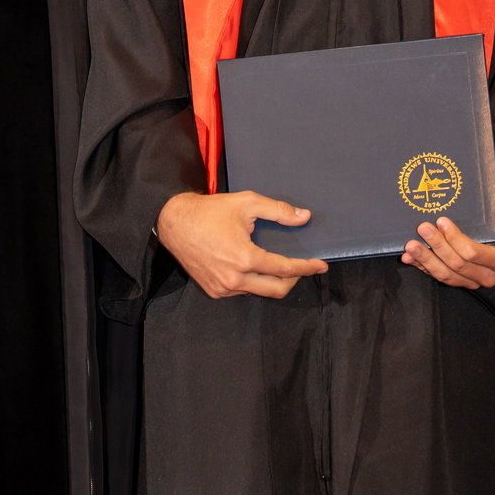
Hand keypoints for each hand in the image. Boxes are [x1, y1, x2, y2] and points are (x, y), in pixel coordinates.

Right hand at [156, 190, 329, 298]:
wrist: (175, 223)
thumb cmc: (210, 211)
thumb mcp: (247, 203)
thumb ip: (279, 211)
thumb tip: (304, 217)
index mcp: (245, 258)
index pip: (285, 269)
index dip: (306, 267)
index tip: (320, 265)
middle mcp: (234, 279)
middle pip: (277, 289)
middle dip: (295, 279)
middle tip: (302, 267)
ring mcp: (223, 288)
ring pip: (259, 291)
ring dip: (272, 280)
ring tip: (276, 263)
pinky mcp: (214, 291)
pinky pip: (242, 291)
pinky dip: (253, 282)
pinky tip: (253, 267)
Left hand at [401, 191, 494, 288]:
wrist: (486, 222)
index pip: (473, 253)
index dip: (455, 239)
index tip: (441, 221)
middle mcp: (486, 275)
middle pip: (456, 264)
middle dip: (437, 246)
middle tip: (422, 228)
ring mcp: (469, 280)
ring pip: (444, 274)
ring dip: (425, 259)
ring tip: (411, 243)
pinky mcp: (455, 280)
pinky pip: (436, 277)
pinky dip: (421, 266)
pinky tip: (408, 257)